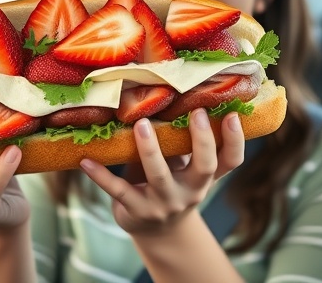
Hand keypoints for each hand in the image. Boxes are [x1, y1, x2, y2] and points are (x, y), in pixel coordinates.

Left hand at [79, 109, 244, 235]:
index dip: (235, 140)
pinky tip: (86, 161)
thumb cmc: (171, 183)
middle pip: (204, 167)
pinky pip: (117, 190)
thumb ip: (184, 141)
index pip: (230, 161)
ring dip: (150, 150)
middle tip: (196, 113)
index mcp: (204, 177)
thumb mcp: (183, 167)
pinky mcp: (136, 210)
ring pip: (159, 176)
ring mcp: (163, 204)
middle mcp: (190, 192)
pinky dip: (100, 175)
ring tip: (140, 125)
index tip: (233, 115)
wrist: (155, 230)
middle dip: (201, 140)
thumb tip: (175, 91)